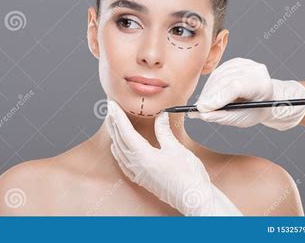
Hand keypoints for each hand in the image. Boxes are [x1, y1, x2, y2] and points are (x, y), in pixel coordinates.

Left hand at [106, 100, 241, 215]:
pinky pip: (124, 164)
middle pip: (120, 141)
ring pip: (120, 152)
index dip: (118, 117)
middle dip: (114, 123)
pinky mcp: (143, 180)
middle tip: (109, 109)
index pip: (125, 132)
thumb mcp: (176, 148)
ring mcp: (139, 174)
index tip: (112, 105)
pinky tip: (117, 149)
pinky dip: (119, 153)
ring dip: (115, 136)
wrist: (194, 199)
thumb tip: (160, 116)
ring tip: (112, 123)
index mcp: (143, 156)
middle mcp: (137, 166)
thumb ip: (164, 131)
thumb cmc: (188, 175)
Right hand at [188, 57, 304, 130]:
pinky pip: (218, 72)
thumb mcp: (243, 119)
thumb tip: (203, 114)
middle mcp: (254, 70)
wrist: (266, 98)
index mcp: (262, 84)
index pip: (236, 86)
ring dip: (208, 91)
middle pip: (225, 80)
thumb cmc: (256, 110)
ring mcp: (245, 63)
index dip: (218, 97)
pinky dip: (210, 85)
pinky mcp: (235, 62)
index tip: (203, 109)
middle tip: (199, 109)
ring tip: (204, 104)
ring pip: (219, 75)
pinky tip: (209, 95)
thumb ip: (224, 117)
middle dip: (209, 96)